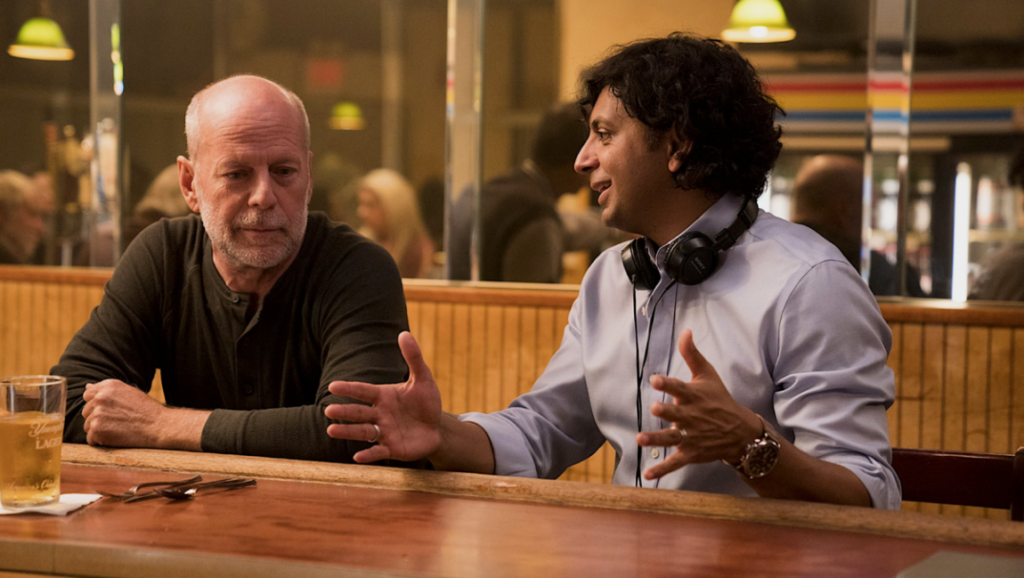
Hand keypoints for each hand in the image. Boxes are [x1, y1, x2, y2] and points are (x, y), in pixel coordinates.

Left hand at [81, 379, 174, 447]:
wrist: (159, 426)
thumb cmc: (147, 410)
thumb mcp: (129, 392)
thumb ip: (107, 390)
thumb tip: (87, 386)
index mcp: (108, 386)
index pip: (88, 395)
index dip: (97, 404)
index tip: (110, 411)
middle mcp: (100, 398)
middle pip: (86, 411)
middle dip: (97, 418)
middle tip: (116, 422)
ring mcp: (97, 414)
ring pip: (87, 425)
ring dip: (99, 430)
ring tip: (118, 430)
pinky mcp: (97, 430)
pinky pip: (90, 439)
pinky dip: (100, 441)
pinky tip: (115, 438)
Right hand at [326, 331, 442, 462]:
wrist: (437, 427)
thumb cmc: (426, 402)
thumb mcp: (423, 378)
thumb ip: (413, 358)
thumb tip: (404, 333)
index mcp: (383, 396)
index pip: (363, 391)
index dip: (349, 389)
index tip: (332, 386)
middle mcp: (379, 414)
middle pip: (358, 412)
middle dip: (344, 412)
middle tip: (328, 411)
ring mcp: (384, 432)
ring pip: (363, 431)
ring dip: (348, 431)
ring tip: (331, 430)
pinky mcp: (392, 448)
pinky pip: (378, 451)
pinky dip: (368, 454)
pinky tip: (357, 457)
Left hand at [638, 329, 760, 479]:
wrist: (740, 432)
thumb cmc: (719, 399)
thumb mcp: (707, 375)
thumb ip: (692, 354)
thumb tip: (685, 330)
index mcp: (694, 396)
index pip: (679, 388)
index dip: (667, 384)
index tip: (655, 380)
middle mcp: (692, 417)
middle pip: (676, 414)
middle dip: (667, 413)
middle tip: (655, 409)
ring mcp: (691, 437)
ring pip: (671, 439)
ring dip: (656, 440)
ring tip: (640, 440)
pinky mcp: (690, 453)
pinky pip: (674, 463)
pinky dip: (662, 470)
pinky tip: (647, 476)